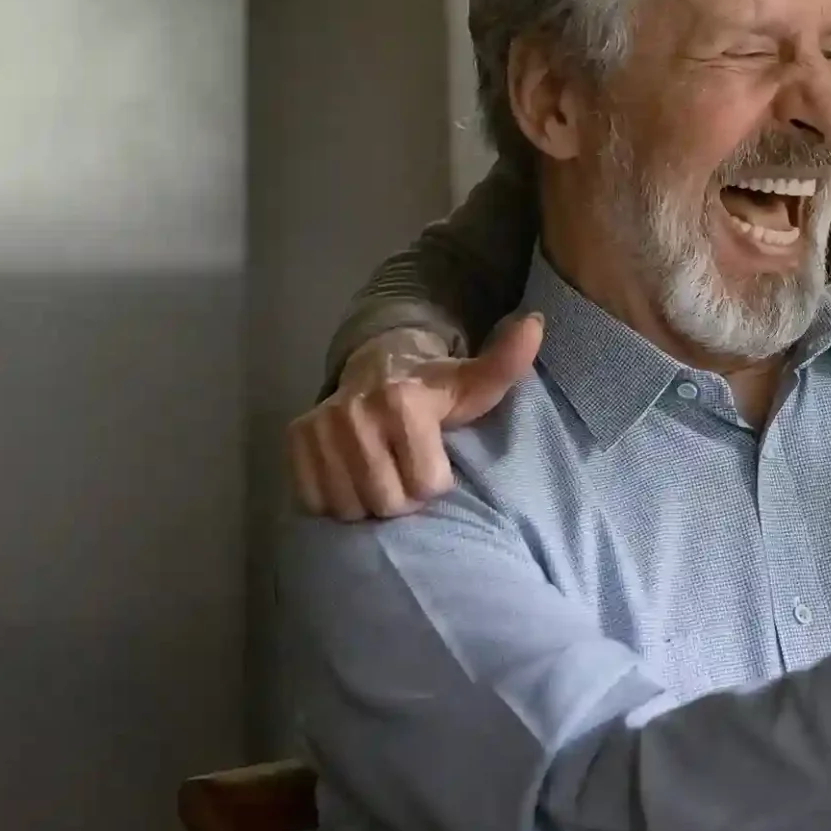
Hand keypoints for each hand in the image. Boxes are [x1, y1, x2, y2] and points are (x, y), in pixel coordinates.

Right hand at [284, 314, 543, 520]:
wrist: (377, 365)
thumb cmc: (436, 387)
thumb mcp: (475, 381)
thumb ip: (506, 362)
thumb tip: (536, 324)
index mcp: (403, 401)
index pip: (427, 486)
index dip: (434, 480)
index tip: (434, 461)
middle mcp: (355, 414)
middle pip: (387, 502)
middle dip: (401, 496)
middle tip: (404, 471)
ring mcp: (320, 428)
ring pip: (349, 507)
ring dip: (367, 501)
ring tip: (379, 474)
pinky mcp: (295, 440)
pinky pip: (314, 501)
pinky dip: (333, 498)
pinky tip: (350, 475)